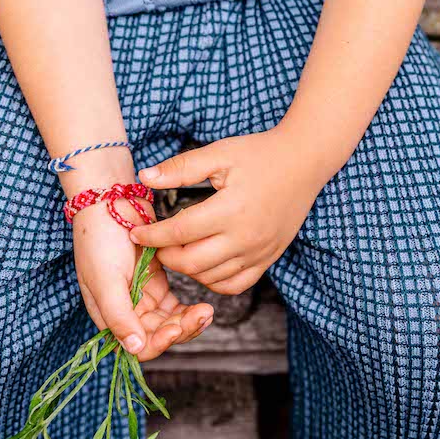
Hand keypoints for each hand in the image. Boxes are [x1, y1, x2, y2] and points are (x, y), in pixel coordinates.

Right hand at [66, 156, 213, 361]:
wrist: (108, 200)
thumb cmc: (99, 238)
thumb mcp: (104, 279)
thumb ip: (118, 315)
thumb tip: (135, 348)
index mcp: (108, 315)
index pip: (137, 346)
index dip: (159, 343)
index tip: (176, 329)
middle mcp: (125, 310)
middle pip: (158, 336)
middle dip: (181, 330)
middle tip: (203, 315)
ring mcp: (141, 296)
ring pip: (169, 322)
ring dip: (188, 321)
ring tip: (207, 311)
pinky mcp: (155, 280)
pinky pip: (174, 305)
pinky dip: (187, 308)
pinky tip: (202, 303)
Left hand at [130, 128, 320, 294]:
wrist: (304, 161)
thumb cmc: (260, 154)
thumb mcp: (218, 153)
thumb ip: (181, 167)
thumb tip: (144, 177)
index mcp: (230, 209)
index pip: (179, 232)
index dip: (152, 236)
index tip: (135, 233)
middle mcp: (245, 237)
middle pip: (192, 262)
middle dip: (165, 256)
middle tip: (154, 245)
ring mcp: (258, 252)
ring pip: (211, 278)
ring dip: (187, 269)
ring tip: (175, 251)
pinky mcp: (268, 259)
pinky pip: (235, 284)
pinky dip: (213, 281)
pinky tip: (203, 264)